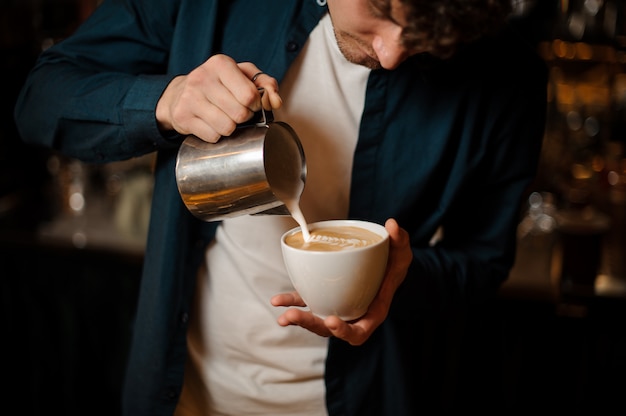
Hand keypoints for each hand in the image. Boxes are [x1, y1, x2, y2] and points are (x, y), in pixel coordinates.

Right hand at [155, 54, 281, 142]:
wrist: (179, 93)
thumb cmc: (218, 84)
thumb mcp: (243, 76)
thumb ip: (266, 84)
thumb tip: (276, 102)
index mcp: (220, 64)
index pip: (250, 95)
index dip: (255, 104)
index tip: (250, 103)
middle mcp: (202, 78)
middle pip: (240, 114)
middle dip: (243, 117)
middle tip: (236, 112)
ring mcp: (189, 97)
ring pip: (227, 128)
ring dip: (230, 128)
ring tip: (223, 117)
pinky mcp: (182, 116)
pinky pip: (212, 136)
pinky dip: (216, 135)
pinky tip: (210, 124)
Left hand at [270, 218, 412, 345]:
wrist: (387, 268)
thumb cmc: (395, 266)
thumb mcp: (402, 254)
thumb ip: (400, 241)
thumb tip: (392, 225)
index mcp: (372, 313)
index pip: (359, 332)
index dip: (344, 332)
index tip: (332, 321)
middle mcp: (353, 316)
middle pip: (330, 329)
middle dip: (311, 324)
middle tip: (294, 315)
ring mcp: (338, 309)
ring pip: (317, 320)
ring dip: (298, 317)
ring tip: (282, 312)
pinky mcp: (326, 299)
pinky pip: (309, 304)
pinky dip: (294, 302)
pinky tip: (278, 301)